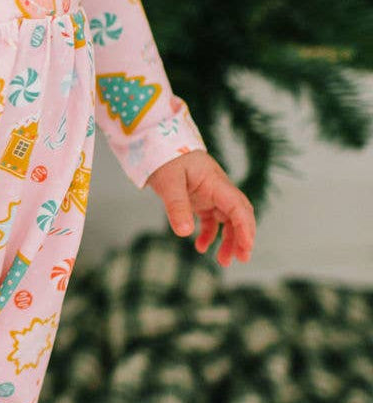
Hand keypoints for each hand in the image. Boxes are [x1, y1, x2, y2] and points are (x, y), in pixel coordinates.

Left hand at [145, 150, 255, 266]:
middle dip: (242, 238)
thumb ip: (177, 206)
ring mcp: (210, 193)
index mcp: (216, 182)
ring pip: (227, 220)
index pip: (238, 207)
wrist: (158, 141)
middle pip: (238, 215)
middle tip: (240, 259)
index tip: (246, 248)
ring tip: (222, 261)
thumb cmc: (164, 156)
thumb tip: (185, 233)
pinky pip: (211, 219)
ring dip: (227, 240)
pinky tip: (200, 247)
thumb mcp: (168, 182)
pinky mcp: (200, 198)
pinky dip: (209, 234)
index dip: (245, 228)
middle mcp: (218, 188)